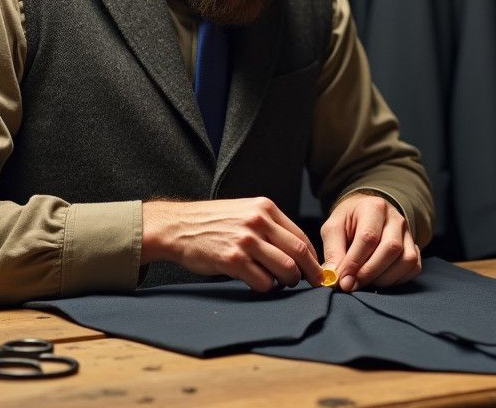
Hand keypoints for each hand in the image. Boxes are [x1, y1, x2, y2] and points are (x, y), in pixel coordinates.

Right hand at [141, 197, 321, 291]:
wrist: (178, 227)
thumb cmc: (213, 222)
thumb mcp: (245, 212)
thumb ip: (269, 226)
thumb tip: (297, 251)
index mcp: (265, 208)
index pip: (301, 236)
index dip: (312, 257)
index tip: (317, 271)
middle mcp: (258, 221)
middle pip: (299, 252)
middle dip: (309, 273)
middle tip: (311, 284)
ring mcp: (246, 241)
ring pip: (285, 269)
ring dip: (288, 282)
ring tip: (281, 284)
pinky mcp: (232, 260)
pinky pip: (263, 281)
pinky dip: (267, 287)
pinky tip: (259, 284)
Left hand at [320, 193, 419, 291]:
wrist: (366, 214)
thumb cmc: (348, 222)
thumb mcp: (333, 229)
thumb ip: (333, 251)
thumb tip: (335, 276)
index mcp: (374, 207)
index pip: (368, 237)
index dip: (355, 262)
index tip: (343, 280)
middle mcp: (396, 219)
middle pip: (391, 248)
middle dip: (369, 272)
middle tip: (352, 285)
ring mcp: (409, 234)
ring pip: (406, 260)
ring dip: (384, 279)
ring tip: (365, 282)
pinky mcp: (414, 248)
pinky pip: (414, 268)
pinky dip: (397, 280)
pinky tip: (379, 279)